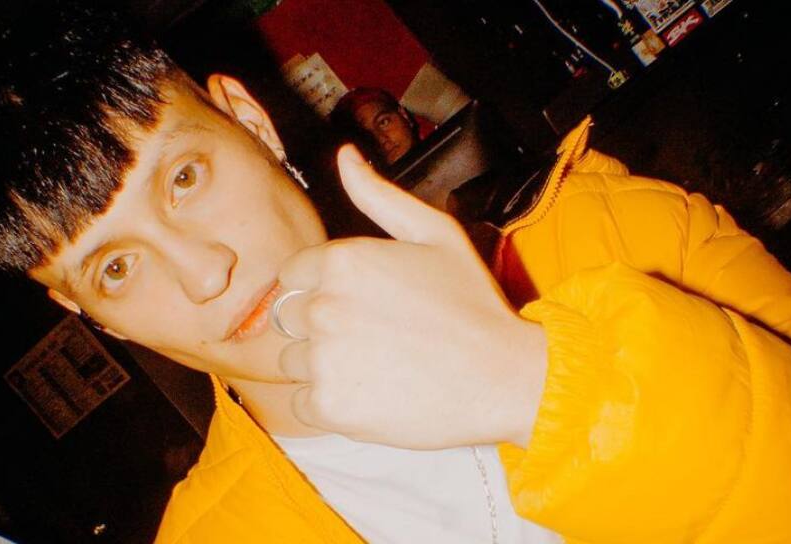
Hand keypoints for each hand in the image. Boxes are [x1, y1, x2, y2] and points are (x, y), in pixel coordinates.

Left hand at [275, 145, 546, 449]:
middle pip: (288, 318)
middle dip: (320, 327)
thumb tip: (345, 155)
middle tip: (375, 338)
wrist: (502, 379)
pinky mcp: (328, 405)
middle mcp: (324, 305)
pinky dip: (330, 404)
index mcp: (342, 259)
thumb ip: (379, 195)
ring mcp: (322, 358)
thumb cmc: (472, 304)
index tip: (365, 306)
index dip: (325, 290)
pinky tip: (373, 394)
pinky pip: (301, 403)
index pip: (293, 274)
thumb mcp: (435, 233)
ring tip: (377, 367)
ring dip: (323, 367)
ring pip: (292, 362)